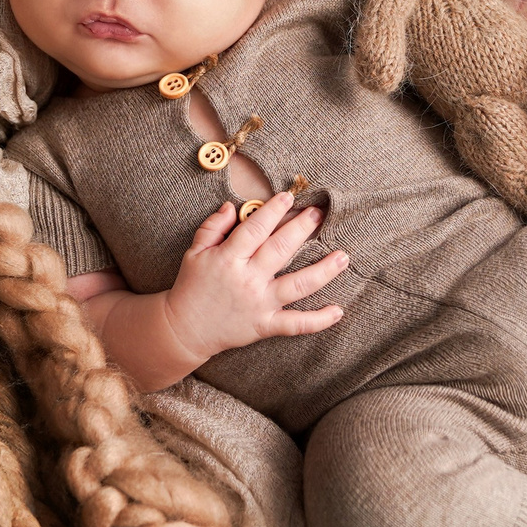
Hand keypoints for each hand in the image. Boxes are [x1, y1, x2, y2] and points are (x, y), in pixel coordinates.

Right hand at [160, 193, 348, 363]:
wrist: (183, 329)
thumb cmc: (191, 286)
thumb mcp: (194, 252)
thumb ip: (213, 227)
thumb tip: (233, 206)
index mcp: (228, 258)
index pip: (255, 229)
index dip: (273, 210)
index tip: (289, 197)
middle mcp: (247, 279)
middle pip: (281, 249)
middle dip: (302, 229)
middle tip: (319, 213)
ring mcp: (259, 304)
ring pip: (297, 285)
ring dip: (323, 271)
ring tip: (343, 256)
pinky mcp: (265, 325)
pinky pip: (295, 324)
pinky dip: (318, 320)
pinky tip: (338, 311)